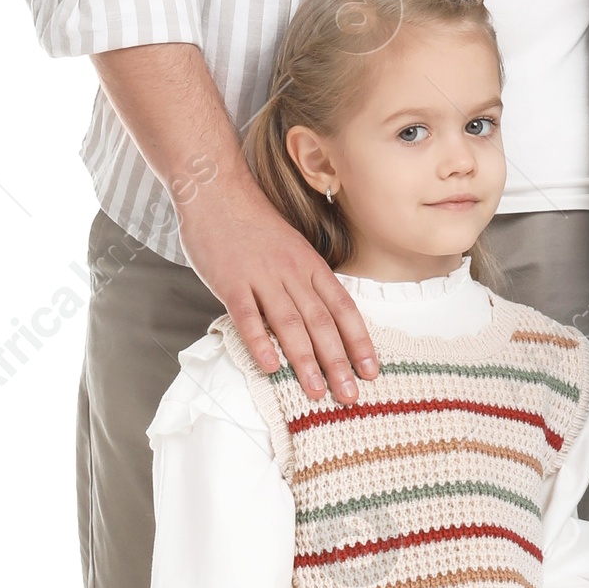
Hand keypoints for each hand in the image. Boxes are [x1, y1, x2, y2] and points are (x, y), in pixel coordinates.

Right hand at [184, 162, 377, 400]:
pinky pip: (248, 316)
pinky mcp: (230, 282)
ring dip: (306, 361)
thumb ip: (305, 282)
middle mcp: (292, 273)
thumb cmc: (254, 226)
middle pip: (321, 323)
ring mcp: (261, 277)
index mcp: (310, 266)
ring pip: (289, 324)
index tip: (371, 371)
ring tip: (317, 393)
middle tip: (350, 396)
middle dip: (339, 362)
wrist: (217, 191)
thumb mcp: (292, 249)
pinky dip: (260, 343)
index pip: (343, 308)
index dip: (359, 341)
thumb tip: (322, 321)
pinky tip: (270, 367)